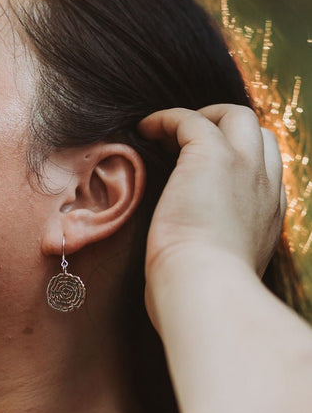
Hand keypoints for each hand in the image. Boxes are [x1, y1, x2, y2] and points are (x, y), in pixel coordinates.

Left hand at [137, 103, 285, 288]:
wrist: (204, 291)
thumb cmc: (199, 297)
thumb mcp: (216, 275)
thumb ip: (209, 259)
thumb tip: (178, 268)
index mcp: (269, 216)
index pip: (266, 174)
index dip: (238, 164)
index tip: (201, 173)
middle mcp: (265, 188)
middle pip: (260, 135)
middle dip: (226, 130)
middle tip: (184, 143)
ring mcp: (245, 168)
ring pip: (236, 116)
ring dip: (201, 116)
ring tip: (165, 131)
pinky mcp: (213, 155)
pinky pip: (190, 119)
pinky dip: (166, 118)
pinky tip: (144, 129)